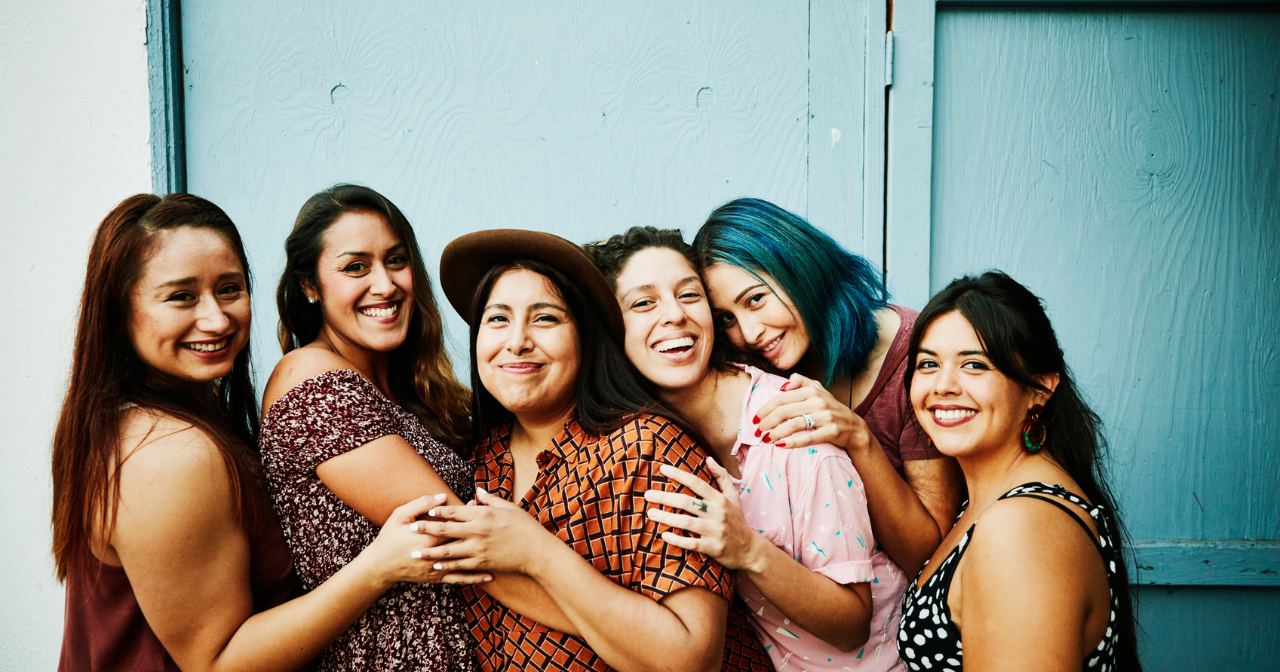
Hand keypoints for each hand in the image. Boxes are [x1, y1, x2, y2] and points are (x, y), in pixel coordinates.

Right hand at [365, 494, 492, 585]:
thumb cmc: (389, 537)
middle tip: (492, 523)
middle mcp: (435, 553)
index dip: (468, 514)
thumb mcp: (400, 515)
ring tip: (500, 549)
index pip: (454, 523)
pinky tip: (488, 576)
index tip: (478, 504)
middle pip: (463, 540)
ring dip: (482, 555)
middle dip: (478, 532)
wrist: (380, 566)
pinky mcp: (436, 578)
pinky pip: (459, 579)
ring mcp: (437, 568)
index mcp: (428, 536)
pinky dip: (475, 578)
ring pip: (465, 561)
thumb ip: (421, 504)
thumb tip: (442, 497)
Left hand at [409, 488, 558, 576]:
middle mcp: (477, 531)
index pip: (455, 511)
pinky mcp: (481, 563)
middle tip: (410, 529)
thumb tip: (477, 491)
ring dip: (430, 552)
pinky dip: (446, 566)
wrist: (536, 551)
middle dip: (426, 529)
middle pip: (446, 529)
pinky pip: (460, 565)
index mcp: (483, 515)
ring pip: (448, 551)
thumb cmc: (525, 526)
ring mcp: (478, 549)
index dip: (438, 510)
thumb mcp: (509, 507)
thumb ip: (490, 499)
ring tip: (415, 553)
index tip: (425, 509)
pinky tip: (436, 566)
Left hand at [642, 459, 766, 572]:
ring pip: (686, 522)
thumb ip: (722, 477)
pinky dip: (677, 540)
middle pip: (686, 502)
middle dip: (665, 497)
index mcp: (720, 499)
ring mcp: (715, 531)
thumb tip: (709, 459)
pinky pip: (691, 544)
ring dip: (666, 518)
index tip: (662, 469)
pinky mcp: (713, 548)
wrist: (750, 549)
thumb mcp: (734, 497)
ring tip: (650, 513)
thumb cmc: (737, 521)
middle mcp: (717, 513)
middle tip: (647, 494)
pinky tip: (664, 535)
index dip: (678, 474)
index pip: (696, 482)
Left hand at [754, 373, 875, 453]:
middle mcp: (818, 401)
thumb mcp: (818, 390)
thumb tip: (783, 384)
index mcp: (811, 390)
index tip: (754, 418)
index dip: (765, 408)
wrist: (854, 427)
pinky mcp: (831, 432)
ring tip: (765, 440)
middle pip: (784, 411)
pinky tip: (780, 445)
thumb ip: (800, 382)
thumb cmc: (831, 409)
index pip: (781, 398)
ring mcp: (825, 417)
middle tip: (757, 431)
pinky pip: (807, 438)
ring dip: (775, 433)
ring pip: (793, 424)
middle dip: (766, 422)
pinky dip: (792, 442)